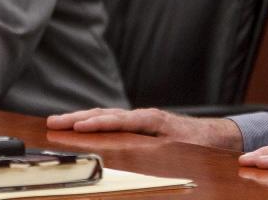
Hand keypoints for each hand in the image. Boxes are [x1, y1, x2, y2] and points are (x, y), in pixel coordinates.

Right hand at [46, 107, 243, 150]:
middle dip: (77, 117)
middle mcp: (142, 116)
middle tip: (52, 121)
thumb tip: (139, 151)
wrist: (215, 135)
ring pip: (105, 115)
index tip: (77, 126)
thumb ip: (162, 151)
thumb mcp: (184, 149)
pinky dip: (92, 121)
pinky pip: (110, 121)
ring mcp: (138, 119)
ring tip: (57, 121)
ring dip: (80, 118)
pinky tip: (79, 126)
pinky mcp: (137, 124)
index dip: (97, 124)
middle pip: (105, 114)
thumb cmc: (200, 144)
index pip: (118, 121)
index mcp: (151, 120)